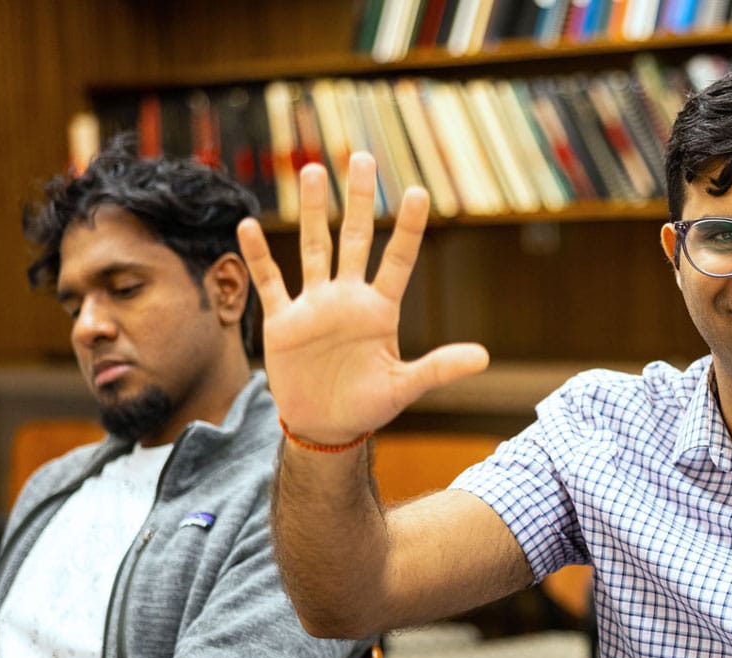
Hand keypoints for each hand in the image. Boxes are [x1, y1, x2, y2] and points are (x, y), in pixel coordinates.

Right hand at [237, 153, 488, 444]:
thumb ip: (439, 367)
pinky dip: (259, 256)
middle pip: (354, 237)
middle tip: (363, 157)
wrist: (324, 427)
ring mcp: (314, 305)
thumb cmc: (367, 405)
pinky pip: (270, 282)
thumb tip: (484, 357)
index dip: (408, 228)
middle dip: (358, 199)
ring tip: (313, 171)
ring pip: (314, 248)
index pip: (398, 259)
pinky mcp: (283, 321)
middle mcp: (347, 298)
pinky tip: (247, 226)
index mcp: (380, 310)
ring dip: (311, 211)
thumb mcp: (404, 386)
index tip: (419, 192)